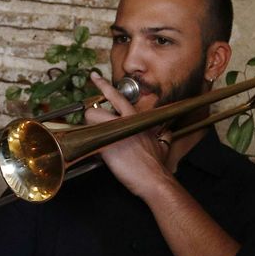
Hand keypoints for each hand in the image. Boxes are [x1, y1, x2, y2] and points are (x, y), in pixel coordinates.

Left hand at [83, 72, 168, 198]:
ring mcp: (113, 134)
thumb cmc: (157, 164)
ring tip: (98, 144)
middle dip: (90, 117)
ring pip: (89, 124)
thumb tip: (164, 133)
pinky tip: (101, 156)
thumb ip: (160, 134)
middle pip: (94, 111)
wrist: (154, 178)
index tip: (94, 77)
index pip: (117, 97)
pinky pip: (89, 142)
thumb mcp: (162, 142)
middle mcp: (123, 123)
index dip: (103, 85)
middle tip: (93, 126)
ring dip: (89, 134)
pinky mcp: (107, 147)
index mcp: (135, 119)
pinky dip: (91, 149)